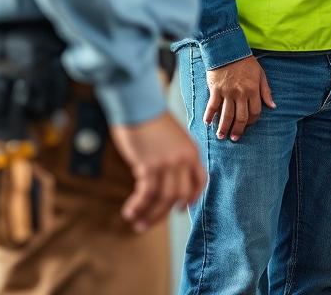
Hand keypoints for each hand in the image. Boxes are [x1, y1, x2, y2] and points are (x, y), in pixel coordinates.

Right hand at [110, 112, 205, 232]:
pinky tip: (129, 212)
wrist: (140, 105)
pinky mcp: (149, 165)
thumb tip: (166, 178)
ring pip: (163, 199)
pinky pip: (146, 194)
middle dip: (165, 213)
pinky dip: (138, 206)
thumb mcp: (173, 138)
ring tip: (137, 223)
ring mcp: (167, 163)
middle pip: (181, 195)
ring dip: (150, 215)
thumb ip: (174, 157)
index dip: (193, 197)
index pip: (200, 180)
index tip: (182, 208)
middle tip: (150, 223)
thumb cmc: (152, 121)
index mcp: (192, 151)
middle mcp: (183, 159)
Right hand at [204, 55, 275, 140]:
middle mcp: (241, 93)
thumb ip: (266, 91)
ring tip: (221, 136)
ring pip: (226, 115)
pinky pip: (212, 106)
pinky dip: (209, 115)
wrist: (228, 50)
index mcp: (253, 90)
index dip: (252, 121)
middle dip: (238, 130)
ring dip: (223, 127)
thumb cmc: (246, 62)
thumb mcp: (260, 74)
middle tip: (234, 138)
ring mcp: (227, 92)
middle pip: (241, 117)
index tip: (248, 125)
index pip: (255, 112)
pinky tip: (207, 123)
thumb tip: (273, 106)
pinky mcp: (216, 89)